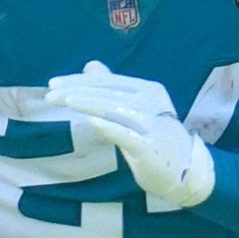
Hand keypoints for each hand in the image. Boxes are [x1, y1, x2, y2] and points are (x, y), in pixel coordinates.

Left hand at [43, 60, 214, 208]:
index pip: (109, 81)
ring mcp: (153, 124)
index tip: (54, 84)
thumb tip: (90, 66)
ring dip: (86, 103)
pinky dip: (107, 125)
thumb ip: (114, 89)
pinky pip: (125, 133)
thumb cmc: (157, 139)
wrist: (188, 170)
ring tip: (63, 101)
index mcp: (149, 89)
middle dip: (77, 91)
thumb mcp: (137, 109)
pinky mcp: (151, 147)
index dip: (80, 80)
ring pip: (114, 109)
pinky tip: (90, 120)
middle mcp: (152, 102)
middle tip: (50, 94)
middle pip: (109, 92)